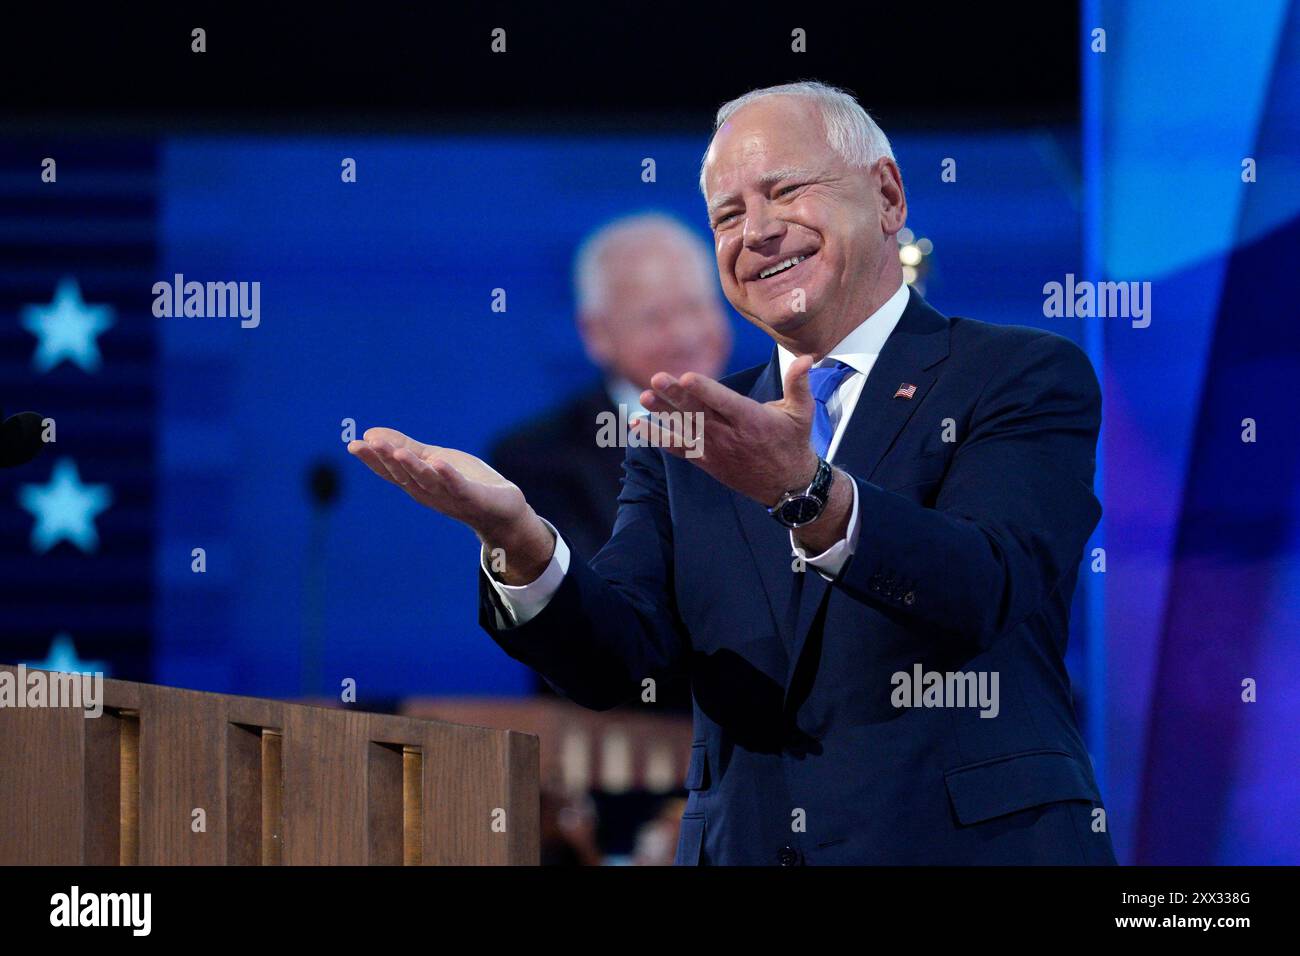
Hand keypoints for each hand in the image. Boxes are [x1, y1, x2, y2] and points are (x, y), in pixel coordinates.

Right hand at [347, 427, 553, 582]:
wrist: (502, 510)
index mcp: (417, 484)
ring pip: (427, 481)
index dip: (372, 459)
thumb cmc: (465, 482)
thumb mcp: (433, 460)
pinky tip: (438, 463)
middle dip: (386, 460)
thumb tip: (370, 433)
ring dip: (412, 467)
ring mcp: (451, 497)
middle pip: (404, 475)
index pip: (390, 471)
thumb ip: (407, 448)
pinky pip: (459, 487)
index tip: (353, 444)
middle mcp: (429, 493)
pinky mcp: (474, 498)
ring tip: (397, 452)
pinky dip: (448, 476)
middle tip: (369, 443)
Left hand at [634, 355, 819, 505]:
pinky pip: (678, 449)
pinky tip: (637, 425)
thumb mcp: (802, 413)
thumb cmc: (793, 443)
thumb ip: (800, 383)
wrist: (787, 485)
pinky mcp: (706, 461)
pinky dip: (658, 437)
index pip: (724, 402)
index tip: (686, 377)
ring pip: (685, 429)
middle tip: (656, 379)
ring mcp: (715, 450)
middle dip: (675, 396)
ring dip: (662, 415)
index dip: (704, 389)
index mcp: (752, 420)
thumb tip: (808, 358)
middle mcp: (730, 436)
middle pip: (698, 413)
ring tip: (643, 398)